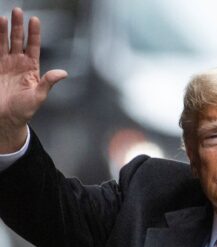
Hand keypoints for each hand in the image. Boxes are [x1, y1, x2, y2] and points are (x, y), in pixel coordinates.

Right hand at [0, 8, 66, 151]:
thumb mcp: (39, 96)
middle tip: (18, 11)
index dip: (34, 34)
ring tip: (4, 16)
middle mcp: (18, 64)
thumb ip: (48, 82)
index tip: (35, 20)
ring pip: (4, 42)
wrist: (6, 118)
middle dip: (18, 26)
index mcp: (31, 69)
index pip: (33, 47)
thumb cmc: (24, 110)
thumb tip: (63, 73)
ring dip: (4, 30)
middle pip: (18, 40)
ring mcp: (5, 65)